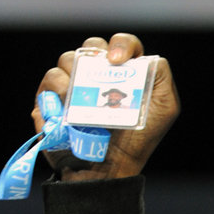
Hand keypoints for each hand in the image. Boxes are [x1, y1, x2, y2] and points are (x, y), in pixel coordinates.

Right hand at [32, 33, 179, 180]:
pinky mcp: (52, 101)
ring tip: (83, 96)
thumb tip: (144, 58)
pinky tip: (67, 107)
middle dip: (95, 54)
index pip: (122, 44)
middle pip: (91, 46)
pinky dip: (56, 90)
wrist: (111, 169)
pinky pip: (48, 83)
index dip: (121, 44)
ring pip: (66, 60)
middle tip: (99, 74)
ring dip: (74, 73)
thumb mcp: (165, 106)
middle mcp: (98, 74)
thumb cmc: (140, 139)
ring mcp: (74, 86)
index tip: (118, 60)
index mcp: (125, 71)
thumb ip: (161, 76)